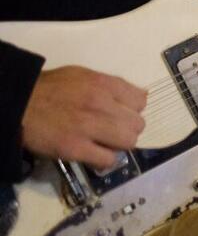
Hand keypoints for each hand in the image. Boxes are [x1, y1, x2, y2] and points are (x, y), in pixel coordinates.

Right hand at [22, 66, 146, 169]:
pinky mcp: (75, 148)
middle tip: (114, 130)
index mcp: (104, 84)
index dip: (133, 109)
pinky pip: (107, 159)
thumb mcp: (85, 76)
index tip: (123, 113)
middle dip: (128, 128)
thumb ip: (112, 86)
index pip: (140, 100)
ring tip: (106, 143)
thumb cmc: (52, 88)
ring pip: (128, 142)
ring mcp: (88, 127)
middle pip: (137, 124)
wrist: (20, 103)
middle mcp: (101, 104)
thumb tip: (139, 97)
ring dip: (119, 144)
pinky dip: (105, 159)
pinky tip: (96, 154)